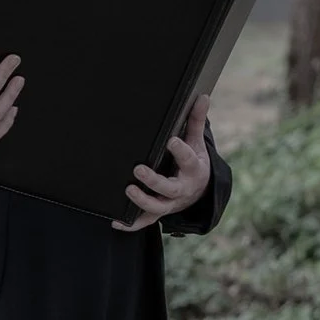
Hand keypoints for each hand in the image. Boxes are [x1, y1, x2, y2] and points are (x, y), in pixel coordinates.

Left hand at [115, 98, 212, 231]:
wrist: (199, 191)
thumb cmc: (193, 162)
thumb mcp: (196, 143)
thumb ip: (195, 121)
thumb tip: (203, 96)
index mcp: (192, 169)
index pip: (188, 159)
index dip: (180, 151)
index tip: (171, 140)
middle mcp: (181, 189)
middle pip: (169, 188)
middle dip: (154, 180)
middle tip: (138, 169)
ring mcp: (170, 203)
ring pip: (157, 207)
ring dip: (142, 201)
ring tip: (128, 189)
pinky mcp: (159, 213)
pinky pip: (145, 221)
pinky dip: (131, 223)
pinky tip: (116, 221)